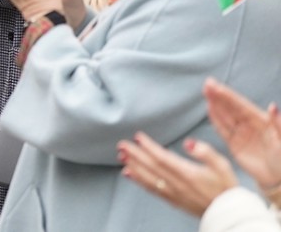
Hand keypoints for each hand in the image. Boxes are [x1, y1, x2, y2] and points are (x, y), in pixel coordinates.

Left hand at [119, 132, 236, 217]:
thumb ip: (206, 152)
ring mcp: (173, 193)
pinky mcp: (172, 200)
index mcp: (187, 173)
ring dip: (133, 165)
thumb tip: (189, 143)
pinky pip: (151, 189)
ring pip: (148, 177)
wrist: (229, 213)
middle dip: (134, 154)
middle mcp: (177, 184)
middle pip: (151, 166)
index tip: (138, 136)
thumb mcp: (223, 165)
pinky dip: (138, 180)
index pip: (162, 157)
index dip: (148, 146)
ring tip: (121, 156)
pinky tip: (129, 173)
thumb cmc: (227, 188)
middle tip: (122, 144)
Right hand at [204, 78, 280, 193]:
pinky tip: (210, 109)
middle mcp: (249, 124)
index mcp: (261, 120)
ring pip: (225, 116)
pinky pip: (222, 130)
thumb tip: (273, 106)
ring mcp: (241, 134)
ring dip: (215, 104)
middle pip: (231, 107)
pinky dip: (215, 120)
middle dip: (219, 96)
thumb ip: (277, 123)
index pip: (241, 104)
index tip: (216, 85)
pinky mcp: (234, 145)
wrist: (277, 178)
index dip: (228, 95)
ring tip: (206, 93)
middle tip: (207, 85)